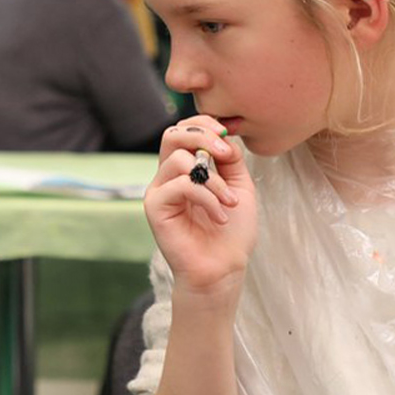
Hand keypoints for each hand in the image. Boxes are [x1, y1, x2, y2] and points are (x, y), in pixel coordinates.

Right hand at [144, 116, 254, 294]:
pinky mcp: (155, 207)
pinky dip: (207, 198)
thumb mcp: (239, 187)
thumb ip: (231, 159)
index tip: (227, 137)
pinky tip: (220, 217)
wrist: (224, 269)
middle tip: (226, 155)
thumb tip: (222, 137)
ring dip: (214, 180)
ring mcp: (160, 191)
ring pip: (178, 159)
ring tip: (229, 203)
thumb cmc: (232, 233)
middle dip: (202, 136)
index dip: (204, 125)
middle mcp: (169, 177)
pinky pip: (180, 185)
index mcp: (187, 169)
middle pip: (172, 135)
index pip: (184, 130)